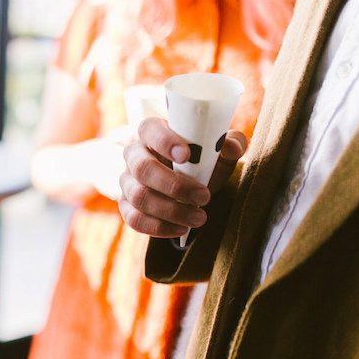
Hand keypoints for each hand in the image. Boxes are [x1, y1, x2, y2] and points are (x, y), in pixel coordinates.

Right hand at [118, 117, 246, 237]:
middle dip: (174, 186)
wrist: (193, 188)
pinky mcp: (126, 205)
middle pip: (142, 168)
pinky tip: (181, 228)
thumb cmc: (203, 163)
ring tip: (200, 218)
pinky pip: (134, 219)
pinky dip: (159, 227)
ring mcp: (127, 181)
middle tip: (204, 196)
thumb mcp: (220, 152)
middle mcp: (134, 155)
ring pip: (139, 197)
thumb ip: (231, 144)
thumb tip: (232, 148)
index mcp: (153, 133)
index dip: (164, 141)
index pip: (149, 129)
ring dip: (171, 211)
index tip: (186, 155)